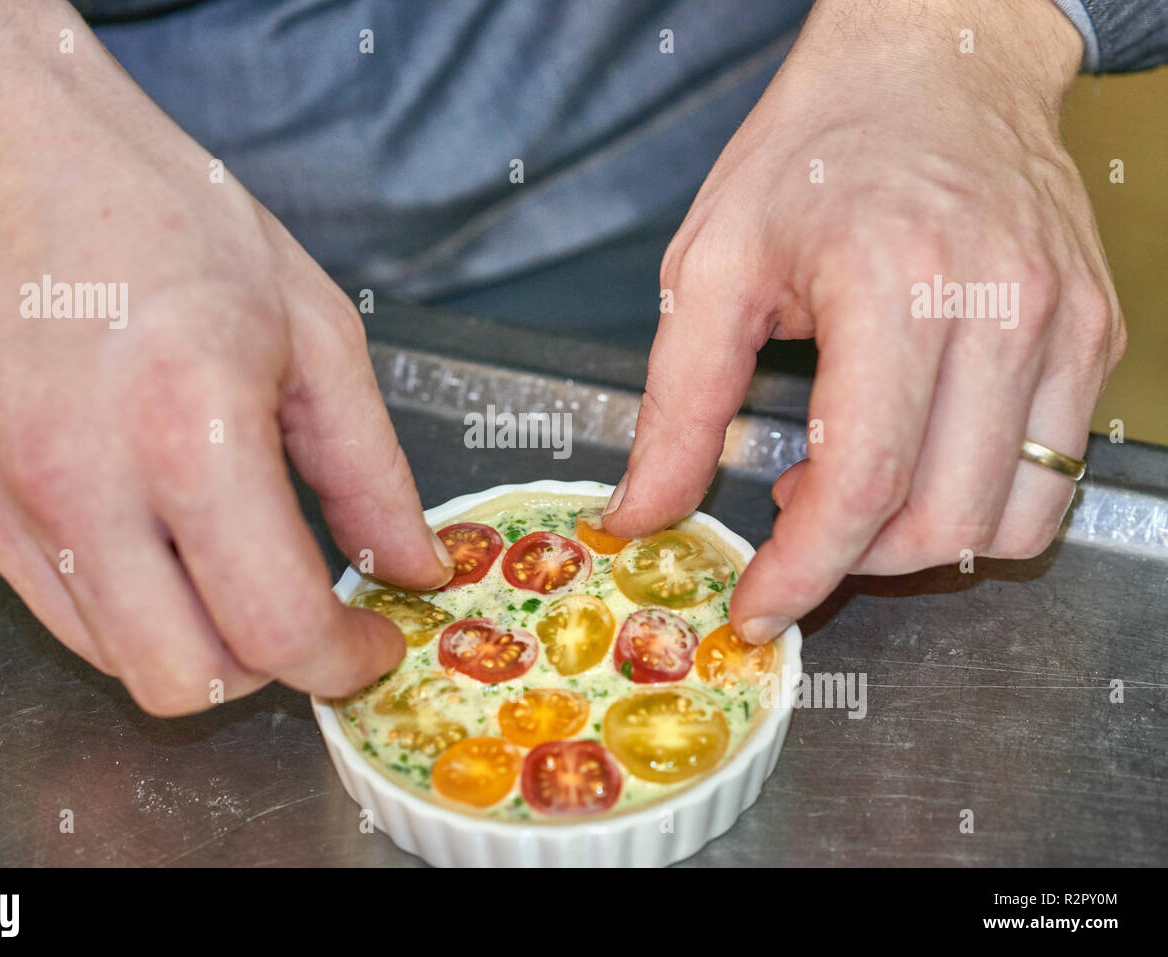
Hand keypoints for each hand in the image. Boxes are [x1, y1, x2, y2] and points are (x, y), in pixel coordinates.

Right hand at [0, 0, 452, 712]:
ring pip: (117, 663)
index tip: (369, 642)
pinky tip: (161, 535)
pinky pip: (59, 612)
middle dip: (269, 672)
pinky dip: (129, 607)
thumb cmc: (160, 214)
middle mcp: (80, 481)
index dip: (343, 661)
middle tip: (306, 615)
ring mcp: (5, 501)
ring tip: (232, 563)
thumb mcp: (312, 329)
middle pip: (187, 682)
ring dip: (197, 643)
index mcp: (188, 425)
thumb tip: (410, 565)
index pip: (274, 626)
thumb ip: (371, 470)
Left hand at [602, 0, 1124, 641]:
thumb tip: (642, 512)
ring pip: (1012, 519)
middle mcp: (1000, 308)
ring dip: (919, 546)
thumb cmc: (820, 148)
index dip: (803, 572)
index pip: (862, 481)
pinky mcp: (1092, 336)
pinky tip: (914, 461)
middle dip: (854, 566)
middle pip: (942, 521)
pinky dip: (976, 504)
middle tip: (793, 537)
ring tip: (852, 494)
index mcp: (893, 282)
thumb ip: (675, 404)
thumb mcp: (712, 265)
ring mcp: (1062, 325)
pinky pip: (1052, 473)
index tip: (758, 606)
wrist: (938, 62)